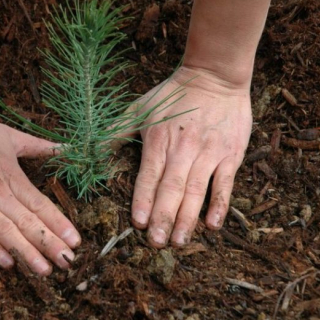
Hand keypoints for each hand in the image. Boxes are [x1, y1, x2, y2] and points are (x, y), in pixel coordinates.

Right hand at [0, 104, 80, 274]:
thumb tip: (67, 149)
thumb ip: (38, 146)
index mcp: (11, 175)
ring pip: (5, 232)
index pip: (40, 204)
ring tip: (44, 270)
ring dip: (26, 252)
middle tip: (68, 263)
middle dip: (49, 244)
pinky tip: (7, 263)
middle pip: (27, 222)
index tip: (75, 241)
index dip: (58, 224)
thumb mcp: (8, 135)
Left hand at [130, 66, 251, 246]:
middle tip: (157, 243)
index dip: (143, 199)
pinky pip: (225, 183)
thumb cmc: (173, 94)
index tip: (139, 223)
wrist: (214, 76)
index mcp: (158, 140)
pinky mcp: (230, 154)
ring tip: (179, 241)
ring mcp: (208, 152)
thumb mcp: (139, 108)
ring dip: (188, 218)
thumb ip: (115, 131)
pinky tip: (213, 224)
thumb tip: (89, 150)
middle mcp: (183, 149)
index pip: (149, 175)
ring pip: (196, 190)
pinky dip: (220, 204)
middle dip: (164, 217)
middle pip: (172, 188)